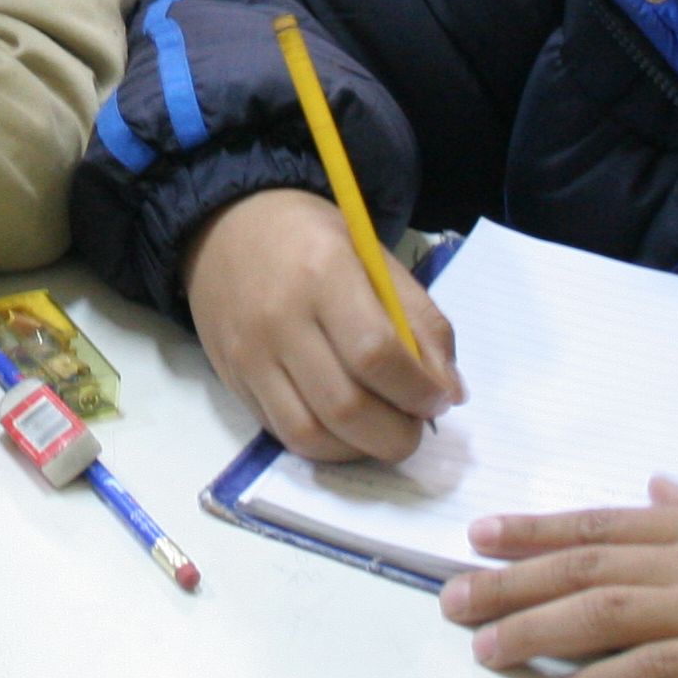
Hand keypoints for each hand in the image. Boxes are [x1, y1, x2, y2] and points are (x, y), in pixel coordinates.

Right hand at [181, 189, 458, 462]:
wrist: (227, 228)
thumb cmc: (312, 240)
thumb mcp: (376, 259)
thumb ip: (420, 321)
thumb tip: (449, 392)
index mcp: (324, 272)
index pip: (376, 354)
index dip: (418, 391)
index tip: (440, 400)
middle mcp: (280, 318)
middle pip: (345, 407)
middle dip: (397, 434)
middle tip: (416, 424)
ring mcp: (250, 355)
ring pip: (311, 434)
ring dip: (361, 449)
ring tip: (384, 430)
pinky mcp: (233, 380)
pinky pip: (283, 434)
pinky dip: (326, 445)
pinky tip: (347, 429)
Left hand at [443, 480, 677, 677]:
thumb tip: (664, 488)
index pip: (605, 524)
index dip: (538, 530)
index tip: (481, 535)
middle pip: (587, 567)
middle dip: (511, 581)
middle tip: (448, 597)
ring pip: (608, 615)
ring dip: (538, 629)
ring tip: (484, 645)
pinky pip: (664, 672)